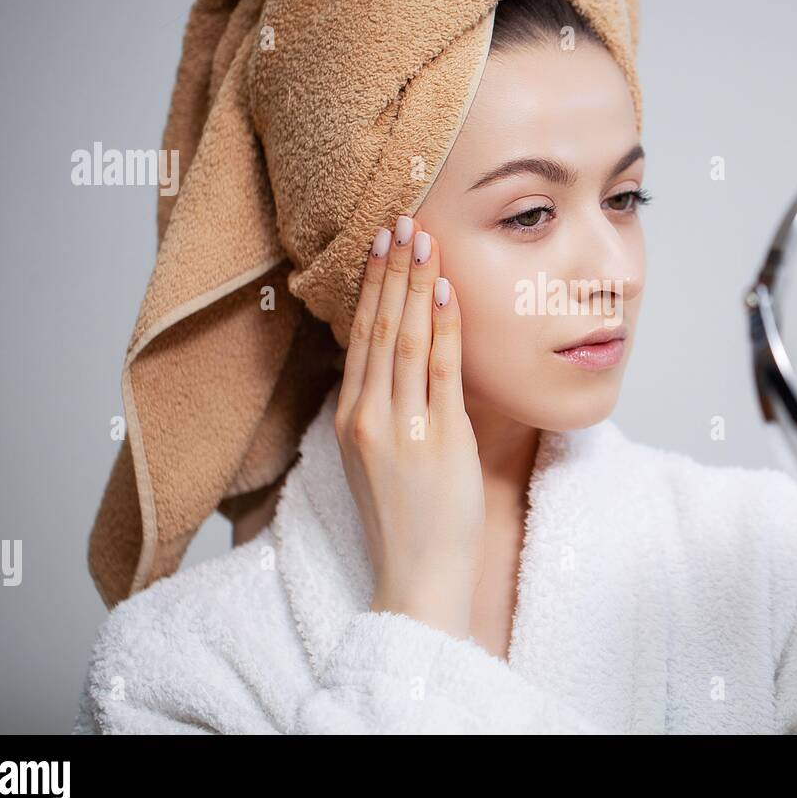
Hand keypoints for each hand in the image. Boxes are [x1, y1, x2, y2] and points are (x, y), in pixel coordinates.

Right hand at [335, 214, 484, 641]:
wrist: (418, 576)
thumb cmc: (404, 521)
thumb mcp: (374, 460)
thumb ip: (378, 412)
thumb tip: (390, 367)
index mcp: (350, 419)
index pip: (360, 338)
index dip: (371, 288)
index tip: (380, 247)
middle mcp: (368, 416)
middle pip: (379, 328)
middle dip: (391, 270)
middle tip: (400, 222)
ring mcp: (402, 425)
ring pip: (406, 338)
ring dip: (415, 283)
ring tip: (422, 238)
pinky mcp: (439, 437)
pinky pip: (441, 368)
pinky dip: (444, 325)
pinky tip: (446, 289)